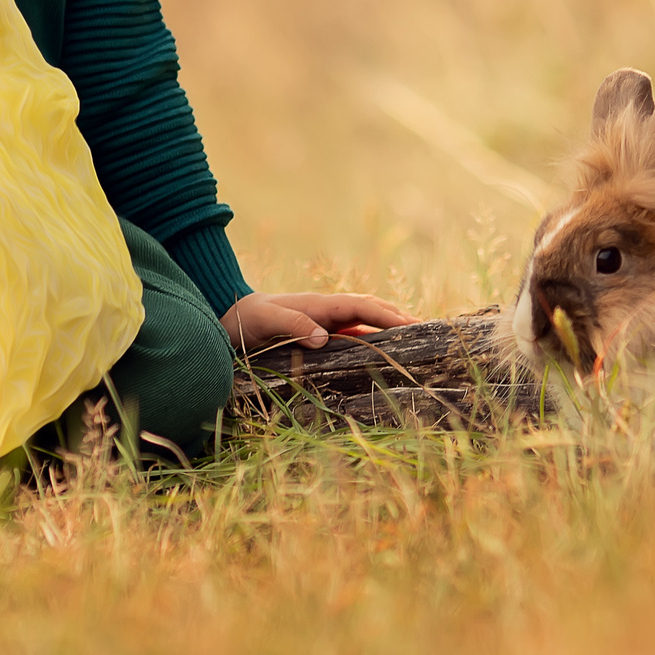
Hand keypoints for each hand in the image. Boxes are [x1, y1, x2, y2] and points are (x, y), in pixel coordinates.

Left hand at [219, 291, 416, 352]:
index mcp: (319, 304)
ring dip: (389, 326)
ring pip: (365, 321)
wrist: (229, 319)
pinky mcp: (321, 335)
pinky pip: (353, 335)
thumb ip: (292, 323)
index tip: (409, 324)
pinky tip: (385, 350)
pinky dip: (373, 339)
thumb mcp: (264, 320)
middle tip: (425, 329)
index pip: (360, 307)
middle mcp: (327, 311)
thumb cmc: (246, 320)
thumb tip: (323, 338)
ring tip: (415, 338)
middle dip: (397, 317)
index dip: (385, 315)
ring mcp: (326, 323)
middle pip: (370, 309)